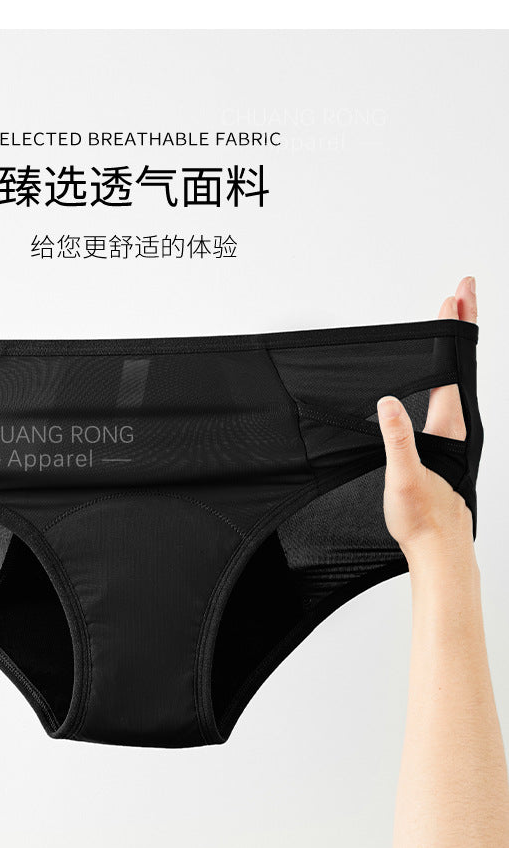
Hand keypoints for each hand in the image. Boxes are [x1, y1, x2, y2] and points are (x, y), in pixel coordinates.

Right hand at [378, 276, 476, 568]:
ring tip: (453, 326)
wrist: (441, 552)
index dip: (454, 329)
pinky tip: (438, 386)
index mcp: (448, 428)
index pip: (452, 367)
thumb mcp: (404, 478)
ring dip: (454, 352)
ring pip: (456, 385)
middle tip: (460, 295)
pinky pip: (448, 405)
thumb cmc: (424, 521)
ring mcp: (453, 441)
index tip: (456, 297)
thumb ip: (397, 439)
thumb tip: (388, 403)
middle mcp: (456, 429)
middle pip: (460, 367)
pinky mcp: (446, 454)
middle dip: (460, 327)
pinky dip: (446, 382)